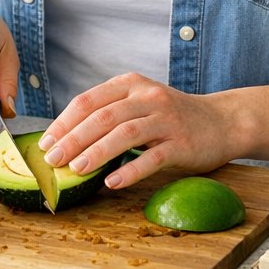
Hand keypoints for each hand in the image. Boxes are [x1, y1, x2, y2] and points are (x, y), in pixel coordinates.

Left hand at [36, 73, 239, 189]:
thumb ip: (110, 114)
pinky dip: (130, 170)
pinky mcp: (182, 143)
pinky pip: (152, 157)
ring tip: (76, 169)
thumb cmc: (172, 118)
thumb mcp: (140, 104)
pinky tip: (112, 183)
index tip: (45, 143)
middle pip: (102, 116)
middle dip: (73, 138)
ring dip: (97, 152)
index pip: (88, 100)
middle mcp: (147, 97)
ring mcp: (166, 119)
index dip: (63, 122)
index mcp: (130, 85)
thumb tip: (66, 140)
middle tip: (52, 159)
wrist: (223, 122)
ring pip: (125, 133)